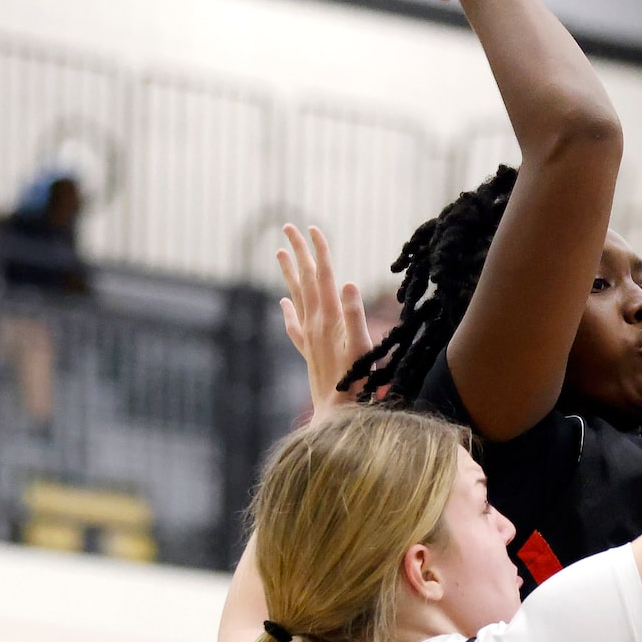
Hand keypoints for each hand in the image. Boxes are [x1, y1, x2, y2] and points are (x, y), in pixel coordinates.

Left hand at [276, 224, 371, 413]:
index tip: (313, 227)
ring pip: (296, 297)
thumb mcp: (362, 348)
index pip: (324, 276)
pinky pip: (293, 325)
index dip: (320, 251)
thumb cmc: (356, 386)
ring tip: (279, 252)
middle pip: (305, 280)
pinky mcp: (308, 352)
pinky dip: (287, 310)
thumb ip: (354, 314)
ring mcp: (309, 338)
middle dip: (299, 252)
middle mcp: (315, 324)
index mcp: (329, 319)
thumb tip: (347, 282)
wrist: (337, 415)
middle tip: (288, 227)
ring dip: (290, 273)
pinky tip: (283, 302)